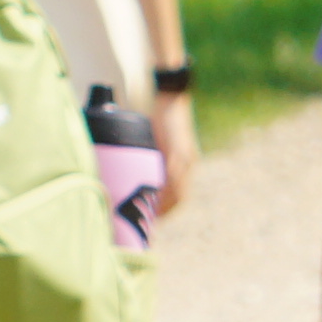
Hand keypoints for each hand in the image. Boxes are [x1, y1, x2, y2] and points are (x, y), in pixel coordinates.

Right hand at [151, 91, 203, 223]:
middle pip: (180, 197)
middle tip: (149, 224)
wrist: (171, 97)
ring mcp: (186, 159)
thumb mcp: (156, 140)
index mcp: (186, 163)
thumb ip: (150, 152)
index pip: (180, 194)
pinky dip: (164, 191)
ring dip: (164, 206)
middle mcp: (189, 164)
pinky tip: (155, 199)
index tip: (154, 219)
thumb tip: (131, 162)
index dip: (168, 209)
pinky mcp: (179, 152)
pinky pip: (172, 178)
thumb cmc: (161, 115)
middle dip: (165, 212)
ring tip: (149, 216)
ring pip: (177, 191)